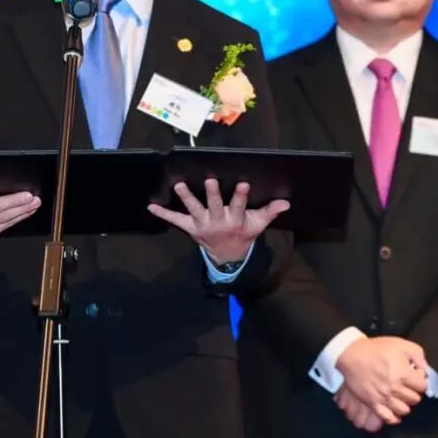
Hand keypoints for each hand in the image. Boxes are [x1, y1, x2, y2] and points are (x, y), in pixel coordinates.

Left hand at [146, 179, 289, 262]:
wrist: (227, 256)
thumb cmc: (243, 235)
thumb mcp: (257, 225)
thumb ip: (269, 212)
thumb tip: (286, 202)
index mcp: (234, 220)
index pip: (239, 206)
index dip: (240, 196)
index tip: (243, 183)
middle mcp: (217, 222)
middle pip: (214, 206)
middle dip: (212, 194)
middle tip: (210, 180)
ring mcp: (202, 224)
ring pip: (193, 210)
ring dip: (186, 197)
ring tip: (179, 185)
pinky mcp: (190, 227)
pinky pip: (175, 220)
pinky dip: (163, 214)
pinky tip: (151, 206)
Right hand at [336, 336, 428, 424]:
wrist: (352, 354)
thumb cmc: (376, 348)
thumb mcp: (401, 344)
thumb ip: (418, 356)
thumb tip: (424, 371)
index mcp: (403, 374)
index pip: (423, 386)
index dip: (420, 380)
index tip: (414, 376)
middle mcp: (395, 388)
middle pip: (415, 399)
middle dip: (413, 392)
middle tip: (406, 385)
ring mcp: (384, 397)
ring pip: (404, 410)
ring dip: (405, 403)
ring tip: (400, 396)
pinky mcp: (373, 403)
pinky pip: (389, 418)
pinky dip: (394, 417)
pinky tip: (393, 409)